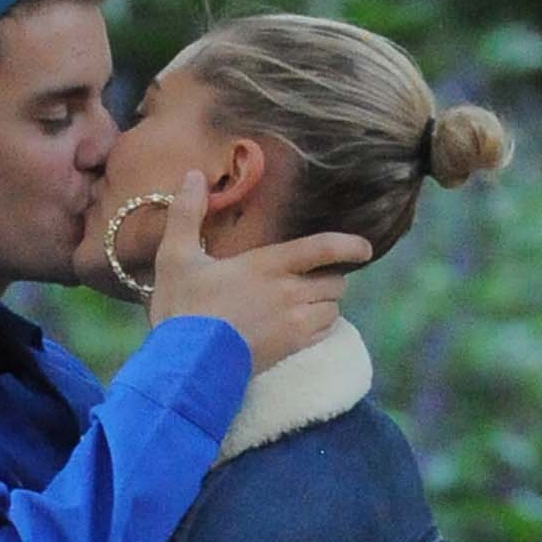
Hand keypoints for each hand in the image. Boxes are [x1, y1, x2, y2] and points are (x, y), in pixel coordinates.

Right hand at [149, 171, 371, 373]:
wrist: (188, 366)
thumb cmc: (183, 309)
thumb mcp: (176, 257)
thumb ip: (186, 214)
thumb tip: (193, 175)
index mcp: (268, 264)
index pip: (322, 248)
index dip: (349, 245)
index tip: (365, 248)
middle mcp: (289, 292)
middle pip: (334, 282)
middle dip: (330, 279)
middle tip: (316, 279)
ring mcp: (294, 324)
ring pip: (333, 309)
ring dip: (326, 305)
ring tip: (308, 304)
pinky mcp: (291, 350)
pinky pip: (323, 334)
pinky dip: (321, 328)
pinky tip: (304, 326)